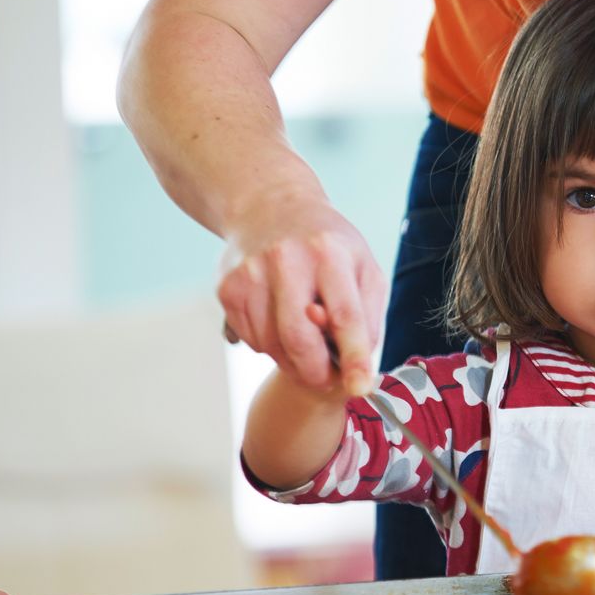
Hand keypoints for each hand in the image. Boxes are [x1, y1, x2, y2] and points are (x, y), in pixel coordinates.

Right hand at [218, 193, 385, 396]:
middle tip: (328, 378)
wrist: (269, 207)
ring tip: (307, 338)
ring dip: (294, 360)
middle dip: (318, 371)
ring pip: (273, 347)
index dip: (354, 356)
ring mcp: (250, 274)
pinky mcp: (227, 289)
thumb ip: (367, 314)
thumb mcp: (362, 267)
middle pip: (299, 339)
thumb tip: (357, 363)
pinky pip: (253, 341)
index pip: (344, 315)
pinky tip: (281, 320)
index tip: (361, 387)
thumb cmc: (327, 245)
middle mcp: (285, 259)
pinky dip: (272, 346)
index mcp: (329, 252)